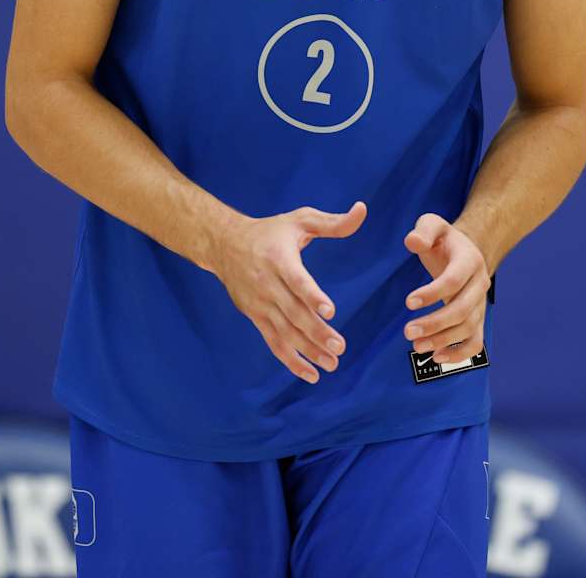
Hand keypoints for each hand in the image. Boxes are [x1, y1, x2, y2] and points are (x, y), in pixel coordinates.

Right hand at [209, 201, 366, 383]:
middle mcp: (267, 284)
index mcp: (279, 259)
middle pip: (293, 312)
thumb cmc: (270, 231)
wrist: (224, 244)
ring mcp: (260, 304)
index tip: (330, 311)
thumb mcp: (300, 219)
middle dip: (317, 332)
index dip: (312, 296)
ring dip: (308, 350)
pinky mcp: (255, 317)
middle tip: (340, 346)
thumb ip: (333, 222)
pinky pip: (273, 343)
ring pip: (285, 332)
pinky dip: (291, 360)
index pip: (296, 280)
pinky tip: (311, 374)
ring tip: (332, 363)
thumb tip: (362, 211)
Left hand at [403, 214, 488, 364]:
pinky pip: (475, 341)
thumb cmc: (444, 239)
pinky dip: (460, 353)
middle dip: (435, 324)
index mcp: (469, 260)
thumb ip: (423, 231)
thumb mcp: (433, 224)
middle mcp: (479, 284)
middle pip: (462, 310)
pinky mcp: (477, 318)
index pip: (453, 280)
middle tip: (408, 332)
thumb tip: (412, 242)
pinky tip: (437, 358)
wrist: (466, 251)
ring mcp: (481, 304)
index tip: (408, 303)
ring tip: (416, 346)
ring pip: (468, 328)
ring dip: (443, 340)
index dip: (431, 293)